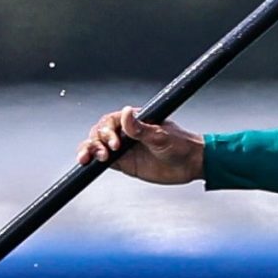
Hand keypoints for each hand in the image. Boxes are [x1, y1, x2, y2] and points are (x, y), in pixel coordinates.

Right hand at [77, 107, 203, 184]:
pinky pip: (101, 160)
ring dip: (89, 149)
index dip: (108, 131)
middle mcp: (126, 132)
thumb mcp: (161, 136)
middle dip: (97, 141)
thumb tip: (126, 113)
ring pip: (97, 144)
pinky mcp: (123, 163)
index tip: (115, 143)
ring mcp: (123, 148)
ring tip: (87, 158)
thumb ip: (141, 129)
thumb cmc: (181, 145)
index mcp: (135, 121)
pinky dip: (91, 160)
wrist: (191, 164)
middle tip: (107, 153)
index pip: (111, 121)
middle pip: (100, 132)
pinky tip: (86, 163)